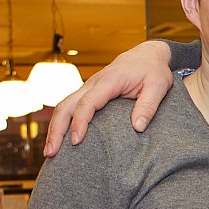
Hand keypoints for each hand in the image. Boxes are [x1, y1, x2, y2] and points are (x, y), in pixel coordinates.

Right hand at [44, 41, 175, 155]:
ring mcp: (88, 87)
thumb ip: (148, 105)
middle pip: (66, 105)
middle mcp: (93, 83)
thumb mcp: (159, 86)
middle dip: (57, 129)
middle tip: (52, 154)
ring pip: (63, 106)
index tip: (76, 141)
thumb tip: (138, 128)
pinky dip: (61, 123)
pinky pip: (70, 107)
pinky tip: (60, 140)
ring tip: (50, 152)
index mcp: (109, 81)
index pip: (87, 102)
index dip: (79, 122)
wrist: (147, 54)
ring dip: (55, 128)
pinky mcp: (89, 93)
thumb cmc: (153, 70)